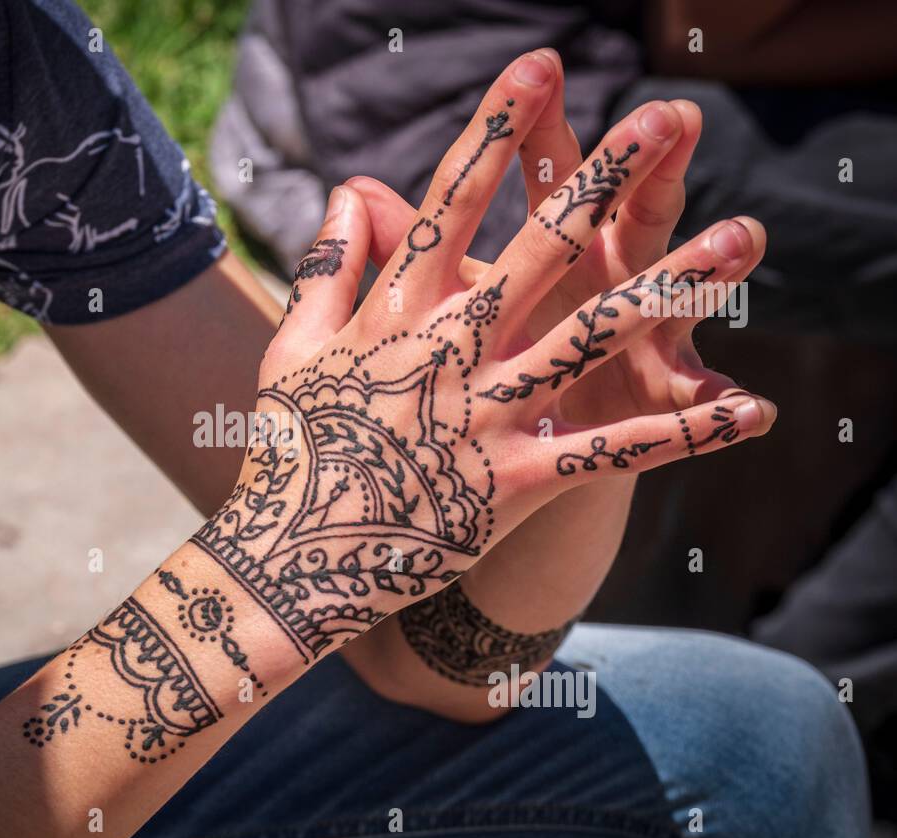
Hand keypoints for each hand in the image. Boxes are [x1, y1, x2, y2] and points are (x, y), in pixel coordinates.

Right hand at [204, 51, 775, 653]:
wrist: (292, 563)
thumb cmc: (291, 451)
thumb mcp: (292, 349)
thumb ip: (328, 265)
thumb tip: (352, 188)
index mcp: (394, 316)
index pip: (449, 205)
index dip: (494, 132)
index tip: (537, 67)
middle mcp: (448, 354)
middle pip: (537, 251)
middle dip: (599, 178)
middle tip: (660, 116)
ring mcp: (486, 419)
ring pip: (593, 338)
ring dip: (670, 285)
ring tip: (739, 237)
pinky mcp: (518, 485)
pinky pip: (614, 453)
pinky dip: (685, 433)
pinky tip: (752, 410)